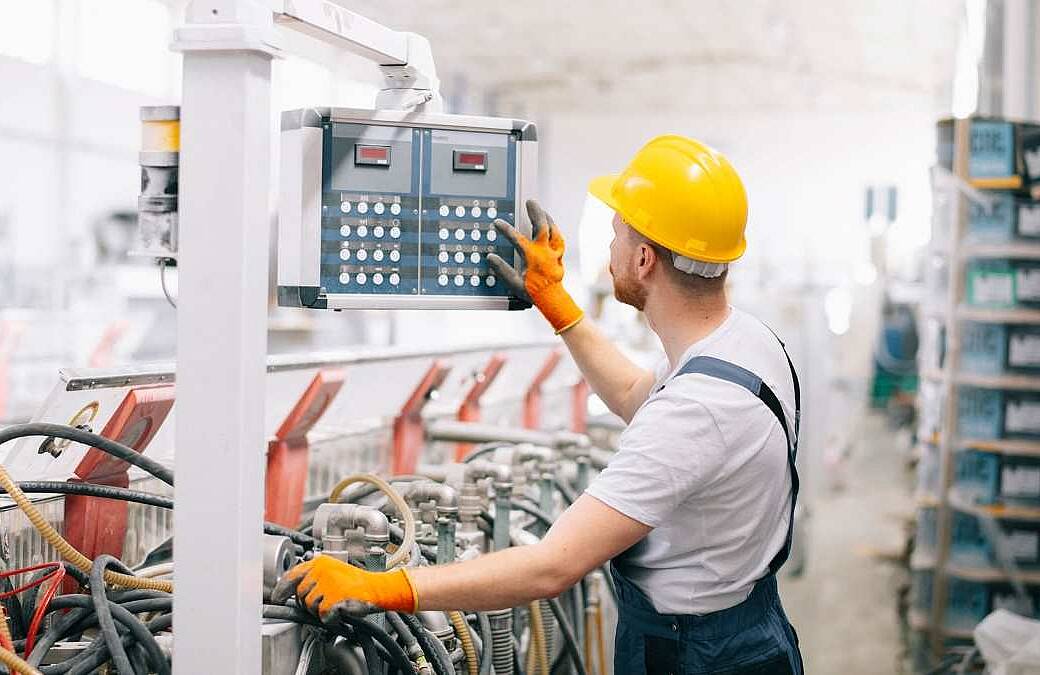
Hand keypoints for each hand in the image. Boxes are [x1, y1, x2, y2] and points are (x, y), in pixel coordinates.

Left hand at [271, 555, 417, 620]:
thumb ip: (312, 576)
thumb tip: (291, 590)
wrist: (377, 588)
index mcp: (319, 562)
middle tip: (323, 604)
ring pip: (310, 607)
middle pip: (300, 595)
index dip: (281, 589)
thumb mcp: (332, 571)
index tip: (276, 598)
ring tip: (334, 605)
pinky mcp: (334, 598)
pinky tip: (339, 612)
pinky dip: (330, 619)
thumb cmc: (356, 582)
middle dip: (308, 604)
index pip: (291, 576)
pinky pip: (323, 615)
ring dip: (320, 611)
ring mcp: (328, 584)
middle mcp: (321, 570)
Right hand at [487, 200, 583, 333]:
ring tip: (541, 209)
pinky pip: (559, 239)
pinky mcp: (559, 255)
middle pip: (541, 226)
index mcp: (532, 256)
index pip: (516, 238)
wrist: (552, 299)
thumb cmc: (533, 292)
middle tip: (530, 202)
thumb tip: (491, 257)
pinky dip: (555, 231)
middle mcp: (544, 251)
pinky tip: (551, 226)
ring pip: (553, 230)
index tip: (498, 223)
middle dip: (535, 212)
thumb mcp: (514, 283)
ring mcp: (554, 252)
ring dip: (547, 218)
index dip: (506, 229)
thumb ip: (501, 269)